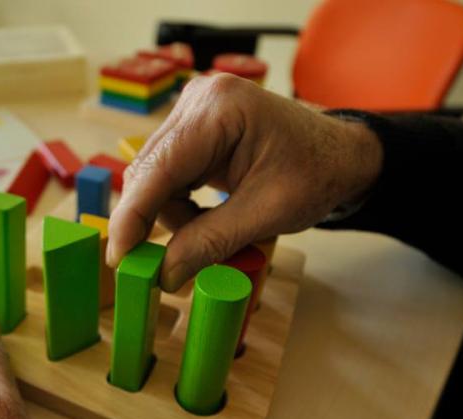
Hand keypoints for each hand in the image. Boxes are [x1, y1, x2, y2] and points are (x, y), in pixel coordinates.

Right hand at [107, 73, 382, 290]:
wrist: (342, 155)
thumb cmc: (317, 175)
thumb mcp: (266, 215)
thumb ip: (210, 242)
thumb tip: (164, 275)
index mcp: (219, 111)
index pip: (157, 169)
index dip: (132, 217)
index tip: (120, 258)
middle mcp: (197, 101)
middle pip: (149, 172)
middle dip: (155, 221)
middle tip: (166, 265)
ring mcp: (192, 111)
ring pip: (154, 178)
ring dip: (172, 216)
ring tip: (212, 233)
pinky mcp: (192, 127)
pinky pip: (167, 174)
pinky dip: (179, 205)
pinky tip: (206, 216)